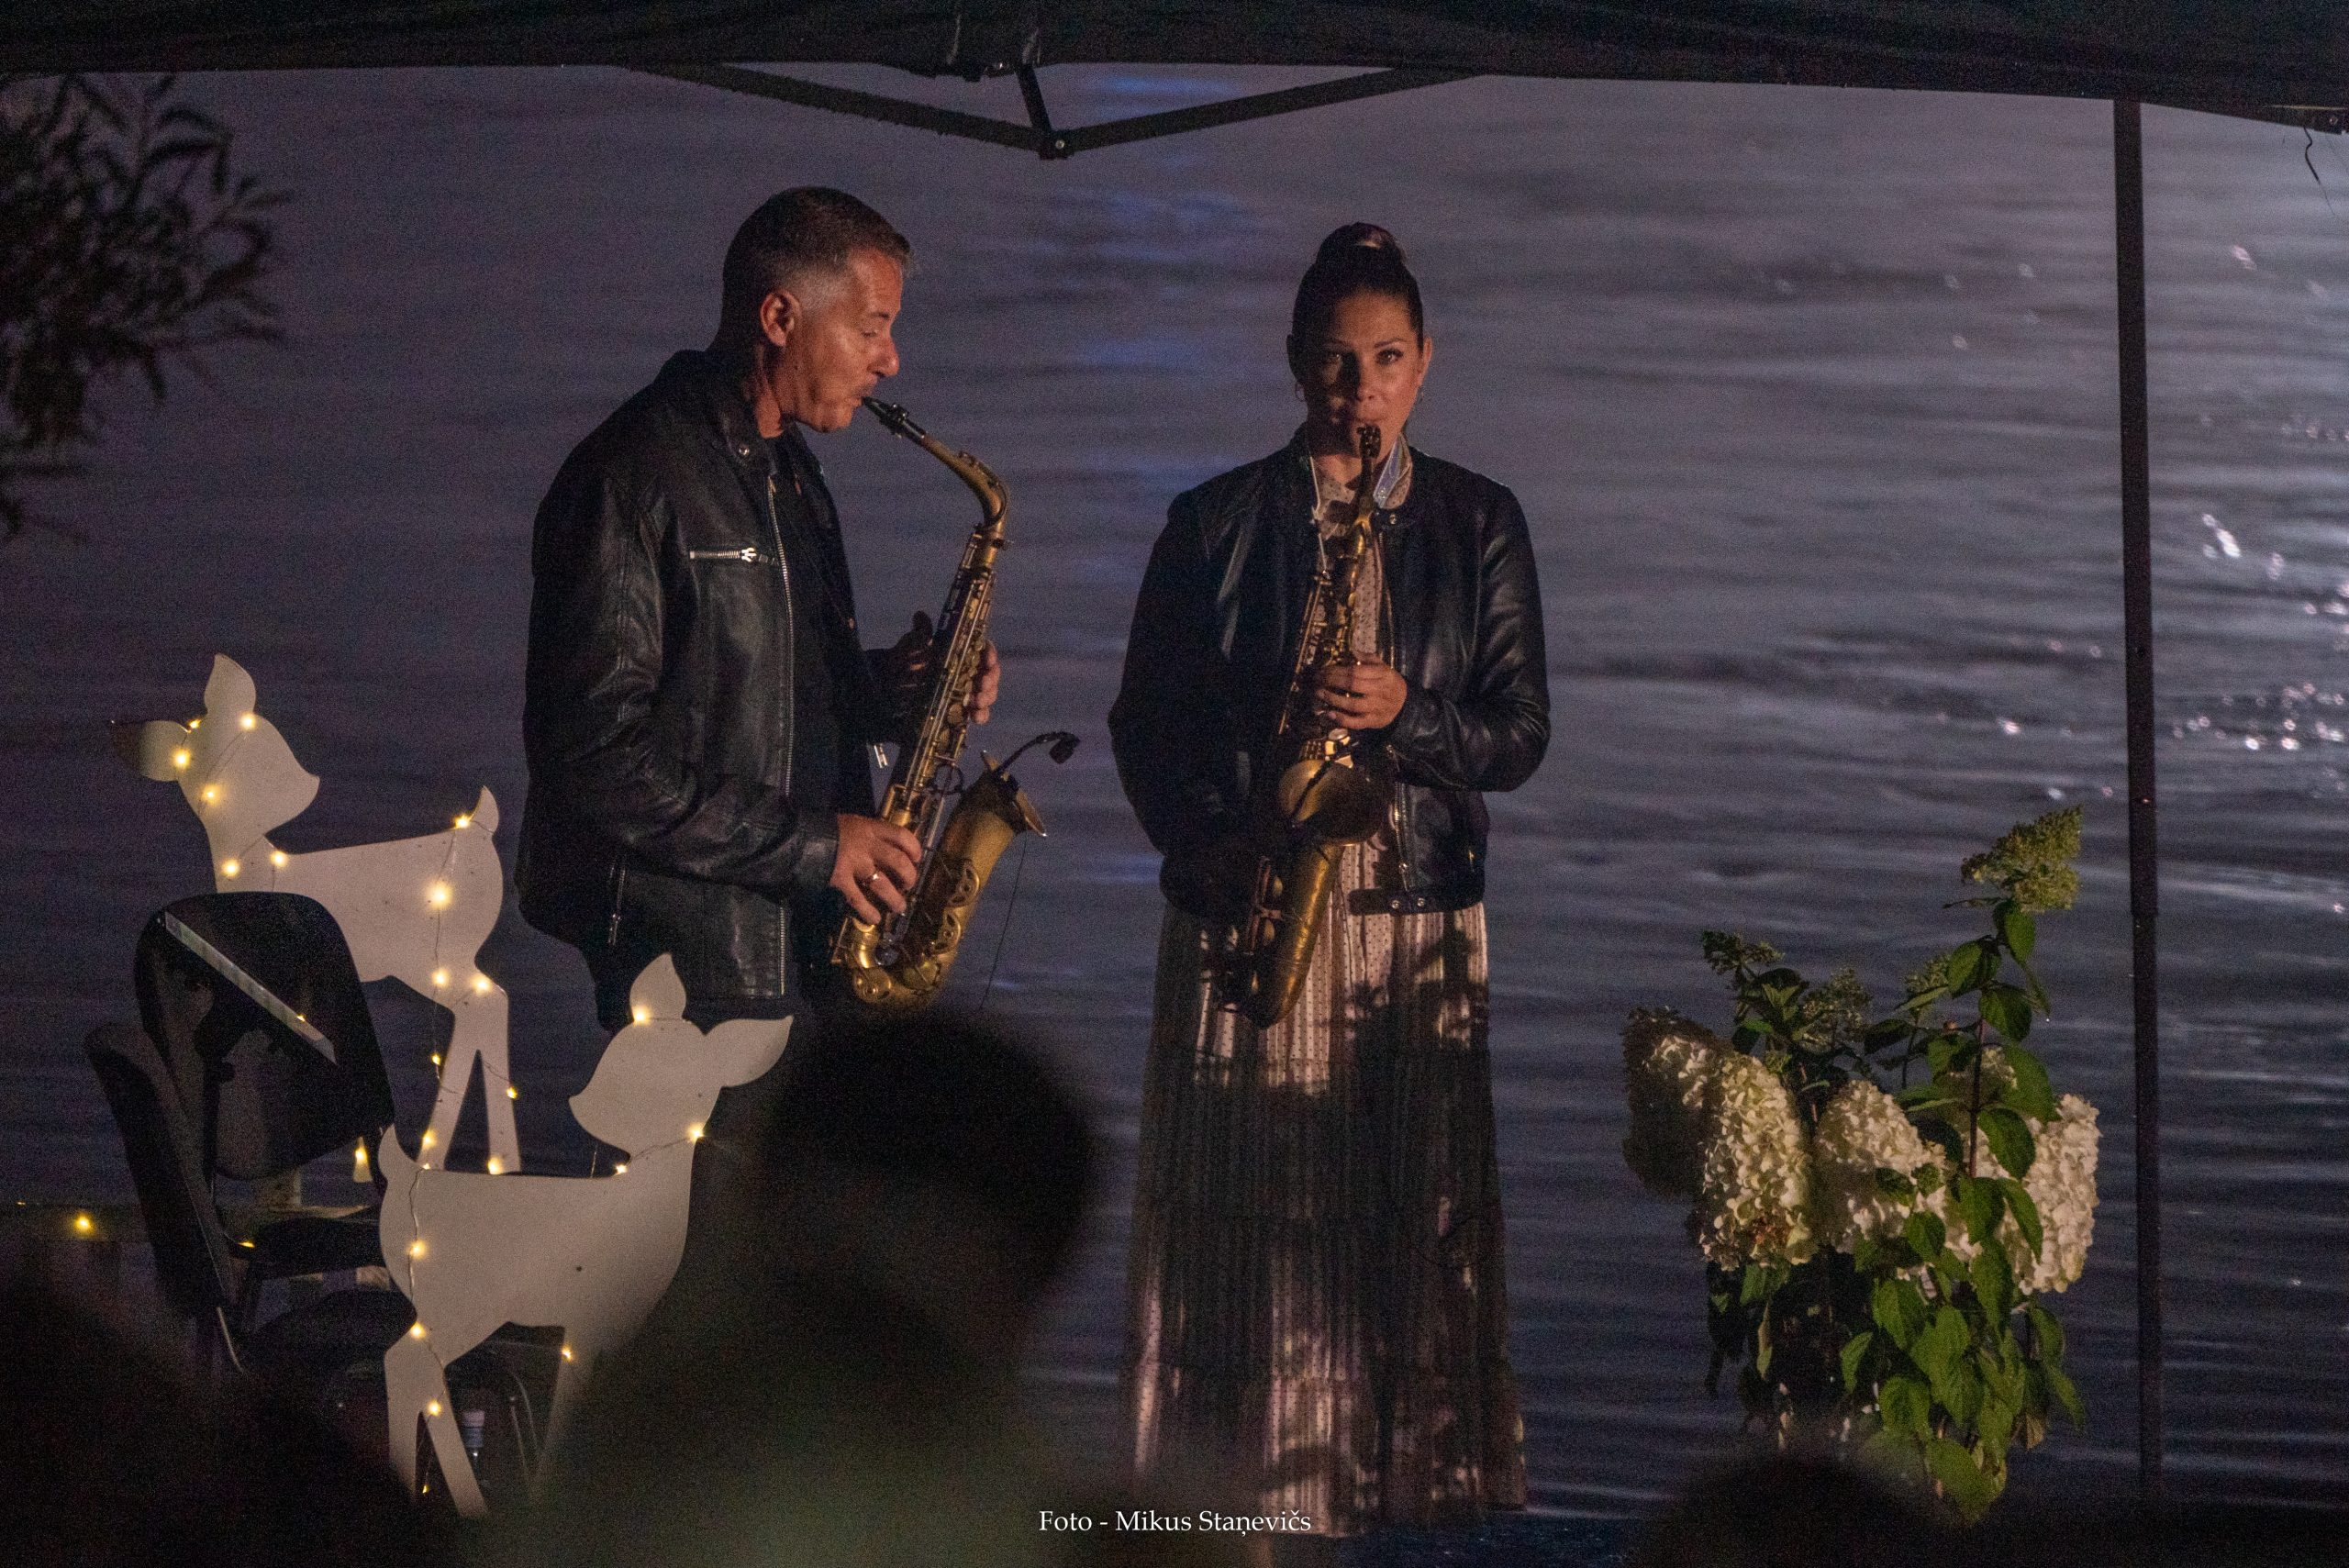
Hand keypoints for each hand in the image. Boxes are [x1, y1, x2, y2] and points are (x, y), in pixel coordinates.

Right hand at [832, 813, 921, 924]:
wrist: (800, 835)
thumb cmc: (826, 828)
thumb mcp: (851, 824)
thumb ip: (867, 834)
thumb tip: (883, 847)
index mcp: (870, 828)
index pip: (902, 835)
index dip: (914, 848)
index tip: (917, 859)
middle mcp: (867, 846)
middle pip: (898, 861)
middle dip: (909, 876)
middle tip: (909, 885)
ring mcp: (855, 864)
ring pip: (883, 884)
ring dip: (894, 898)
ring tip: (900, 907)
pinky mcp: (841, 879)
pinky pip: (858, 898)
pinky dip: (868, 911)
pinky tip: (875, 919)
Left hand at [883, 612, 997, 724]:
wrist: (889, 688)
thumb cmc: (904, 662)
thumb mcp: (912, 646)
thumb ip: (921, 634)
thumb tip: (920, 615)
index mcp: (962, 653)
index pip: (984, 650)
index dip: (989, 654)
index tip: (987, 659)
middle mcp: (968, 672)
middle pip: (990, 674)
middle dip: (990, 679)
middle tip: (981, 683)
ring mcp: (966, 692)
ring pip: (987, 694)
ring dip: (987, 697)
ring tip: (976, 700)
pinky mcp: (961, 711)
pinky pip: (978, 714)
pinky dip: (981, 715)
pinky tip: (975, 715)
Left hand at [1313, 657, 1406, 729]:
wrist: (1405, 705)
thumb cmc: (1390, 683)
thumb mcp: (1384, 667)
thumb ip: (1368, 658)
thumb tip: (1352, 650)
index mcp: (1382, 675)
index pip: (1356, 671)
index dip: (1337, 670)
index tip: (1324, 670)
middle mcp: (1379, 691)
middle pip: (1352, 685)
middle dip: (1331, 681)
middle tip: (1318, 680)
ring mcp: (1376, 708)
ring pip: (1352, 704)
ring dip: (1333, 699)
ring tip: (1319, 693)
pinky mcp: (1373, 721)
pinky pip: (1356, 722)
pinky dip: (1342, 719)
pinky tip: (1329, 713)